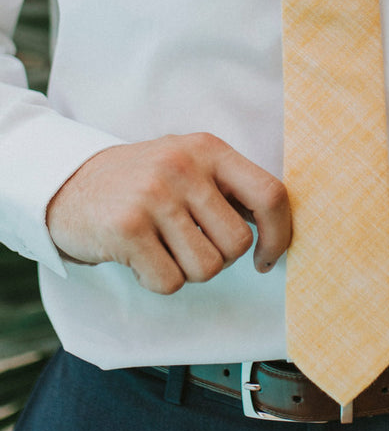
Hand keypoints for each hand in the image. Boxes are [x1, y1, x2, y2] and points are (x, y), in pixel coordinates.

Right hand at [46, 133, 290, 293]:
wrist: (67, 184)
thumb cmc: (142, 184)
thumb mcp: (188, 166)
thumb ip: (229, 189)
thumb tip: (278, 230)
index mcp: (209, 149)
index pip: (270, 194)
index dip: (278, 234)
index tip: (266, 258)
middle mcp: (185, 166)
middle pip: (237, 243)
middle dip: (218, 257)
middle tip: (188, 244)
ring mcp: (155, 194)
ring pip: (206, 268)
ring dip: (186, 271)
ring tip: (162, 246)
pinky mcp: (128, 227)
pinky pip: (169, 281)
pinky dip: (157, 280)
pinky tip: (139, 256)